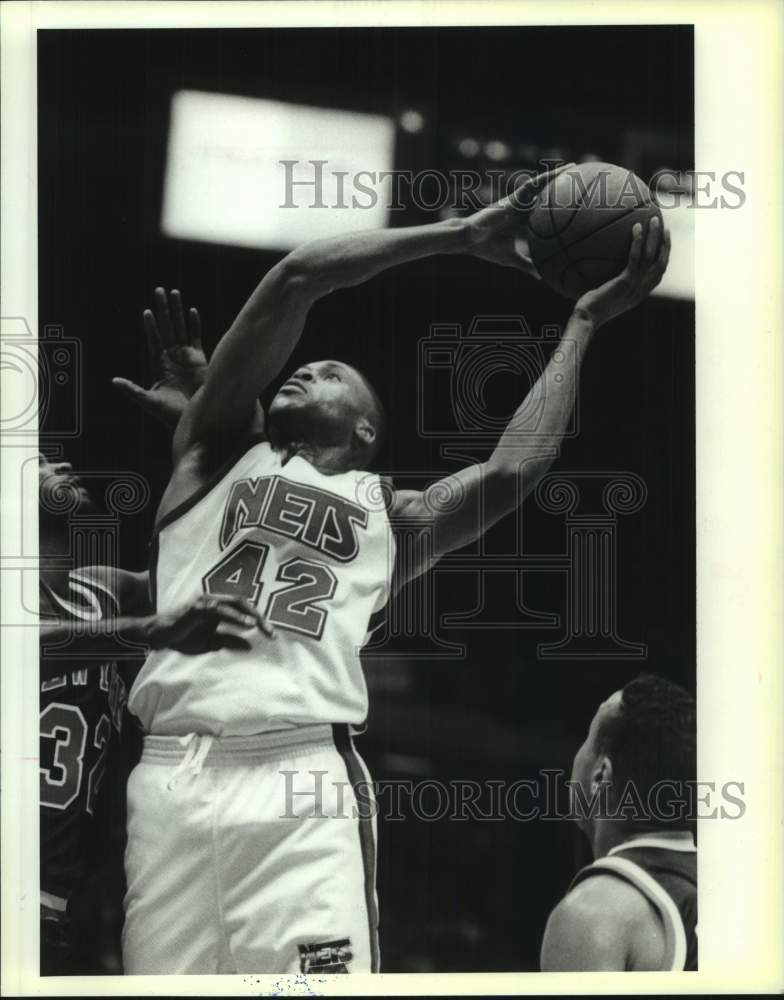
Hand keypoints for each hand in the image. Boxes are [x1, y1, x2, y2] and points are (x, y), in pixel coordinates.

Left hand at [113, 287, 207, 426]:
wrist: (193, 418)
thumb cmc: (170, 414)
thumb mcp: (149, 402)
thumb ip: (133, 390)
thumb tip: (114, 381)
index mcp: (159, 364)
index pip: (154, 340)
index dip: (151, 326)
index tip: (147, 312)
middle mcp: (172, 357)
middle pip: (166, 327)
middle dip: (163, 309)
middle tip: (159, 290)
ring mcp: (186, 357)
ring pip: (180, 327)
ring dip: (177, 310)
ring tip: (174, 292)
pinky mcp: (200, 360)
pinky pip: (196, 337)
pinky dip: (195, 324)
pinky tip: (192, 311)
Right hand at [144, 595, 274, 653]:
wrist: (158, 637)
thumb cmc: (183, 637)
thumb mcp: (211, 643)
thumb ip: (229, 641)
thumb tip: (250, 646)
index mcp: (220, 608)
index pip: (244, 609)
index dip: (260, 620)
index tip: (272, 635)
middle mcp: (215, 601)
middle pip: (243, 603)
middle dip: (259, 616)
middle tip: (272, 632)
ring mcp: (205, 602)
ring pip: (233, 603)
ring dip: (248, 615)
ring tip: (260, 625)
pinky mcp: (196, 607)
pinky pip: (218, 609)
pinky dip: (233, 616)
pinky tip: (246, 624)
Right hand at [464, 163, 574, 276]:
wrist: (470, 240)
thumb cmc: (487, 248)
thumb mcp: (512, 259)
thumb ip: (527, 265)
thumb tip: (540, 276)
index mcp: (522, 221)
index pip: (544, 213)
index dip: (559, 208)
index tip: (577, 207)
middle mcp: (522, 208)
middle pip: (546, 195)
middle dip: (561, 187)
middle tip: (582, 180)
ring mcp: (517, 202)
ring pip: (540, 185)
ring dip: (555, 175)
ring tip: (573, 166)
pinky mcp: (512, 199)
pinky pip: (531, 185)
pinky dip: (544, 179)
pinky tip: (557, 172)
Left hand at [574, 218, 670, 326]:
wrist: (586, 320)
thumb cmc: (590, 311)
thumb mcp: (606, 298)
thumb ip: (611, 286)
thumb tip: (602, 270)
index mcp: (639, 295)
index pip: (657, 275)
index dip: (663, 258)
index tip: (664, 244)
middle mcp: (641, 290)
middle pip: (661, 264)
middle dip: (665, 244)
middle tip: (664, 227)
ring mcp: (634, 286)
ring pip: (652, 257)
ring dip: (655, 236)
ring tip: (654, 220)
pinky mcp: (625, 282)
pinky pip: (635, 258)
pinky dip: (637, 241)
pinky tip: (636, 227)